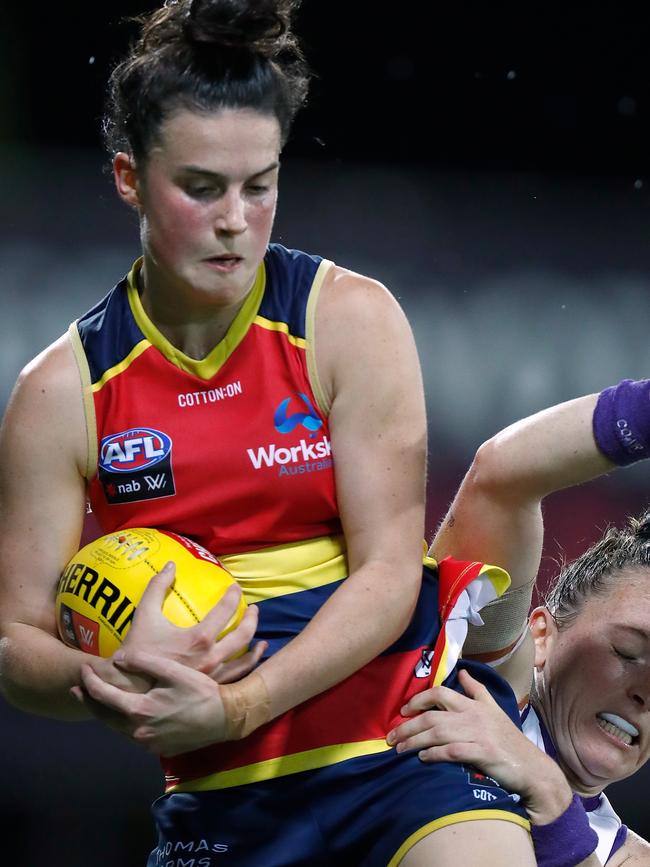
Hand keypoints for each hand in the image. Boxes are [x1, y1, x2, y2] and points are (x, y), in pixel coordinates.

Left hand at [76, 650, 229, 755]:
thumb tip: (119, 659)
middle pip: (103, 716)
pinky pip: (131, 734)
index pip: (104, 696)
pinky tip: (124, 713)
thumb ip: (145, 662)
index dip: (90, 681)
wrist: (224, 719)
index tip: (83, 668)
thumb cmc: (201, 692)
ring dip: (104, 713)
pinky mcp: (158, 748)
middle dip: (88, 700)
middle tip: (76, 688)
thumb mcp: (174, 671)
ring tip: (96, 700)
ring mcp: (147, 743)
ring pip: (116, 728)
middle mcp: (138, 731)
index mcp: (139, 711)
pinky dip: (122, 723)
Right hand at [119, 561, 261, 676]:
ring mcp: (213, 678)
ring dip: (255, 646)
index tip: (235, 588)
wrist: (128, 689)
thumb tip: (170, 565)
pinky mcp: (210, 693)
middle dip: (252, 619)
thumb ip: (157, 587)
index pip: (225, 611)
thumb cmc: (136, 652)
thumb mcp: (143, 615)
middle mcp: (211, 658)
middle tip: (253, 609)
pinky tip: (249, 662)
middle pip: (242, 635)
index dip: (233, 596)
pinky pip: (236, 679)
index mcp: (199, 639)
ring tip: (261, 639)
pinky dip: (247, 668)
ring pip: (244, 661)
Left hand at [386, 668, 572, 824]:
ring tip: (399, 749)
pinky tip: (423, 758)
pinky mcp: (482, 753)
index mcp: (474, 704)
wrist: (531, 767)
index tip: (403, 710)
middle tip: (391, 736)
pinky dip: (434, 754)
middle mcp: (473, 716)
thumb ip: (476, 690)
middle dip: (408, 726)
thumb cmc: (508, 739)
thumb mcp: (494, 708)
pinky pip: (451, 751)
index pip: (440, 693)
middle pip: (432, 716)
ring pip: (437, 733)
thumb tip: (462, 670)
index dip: (418, 700)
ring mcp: (478, 734)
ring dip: (414, 741)